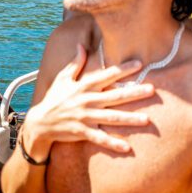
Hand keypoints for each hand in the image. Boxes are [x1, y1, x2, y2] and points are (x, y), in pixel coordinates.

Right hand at [22, 45, 154, 159]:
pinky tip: (127, 148)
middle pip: (115, 96)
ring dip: (129, 119)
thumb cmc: (54, 98)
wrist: (39, 123)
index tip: (140, 63)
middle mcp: (87, 101)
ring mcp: (86, 117)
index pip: (107, 75)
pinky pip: (100, 138)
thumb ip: (75, 62)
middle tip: (152, 89)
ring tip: (147, 120)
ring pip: (112, 118)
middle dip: (134, 93)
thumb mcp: (63, 78)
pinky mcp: (82, 132)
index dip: (123, 69)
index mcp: (84, 86)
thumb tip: (81, 44)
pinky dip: (113, 144)